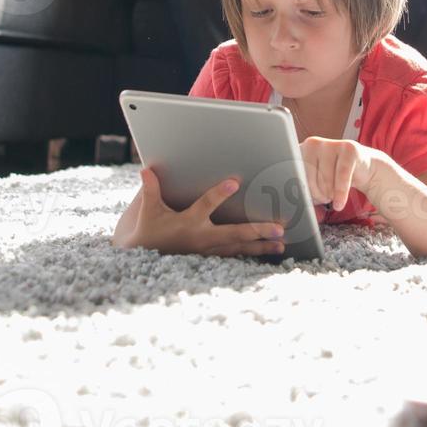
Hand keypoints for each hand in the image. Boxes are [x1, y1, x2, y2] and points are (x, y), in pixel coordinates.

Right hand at [113, 167, 285, 256]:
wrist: (145, 257)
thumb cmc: (149, 229)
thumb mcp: (149, 209)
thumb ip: (150, 190)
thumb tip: (146, 169)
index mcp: (187, 223)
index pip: (205, 206)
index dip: (219, 194)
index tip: (235, 182)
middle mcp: (202, 238)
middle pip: (233, 233)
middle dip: (256, 230)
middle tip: (278, 227)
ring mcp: (209, 250)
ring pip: (239, 247)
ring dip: (261, 246)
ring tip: (281, 242)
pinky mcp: (212, 256)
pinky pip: (236, 254)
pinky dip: (254, 253)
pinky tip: (271, 252)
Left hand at [298, 138, 381, 211]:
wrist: (363, 168)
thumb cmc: (334, 177)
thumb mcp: (315, 181)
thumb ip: (302, 188)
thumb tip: (292, 203)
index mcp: (300, 150)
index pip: (292, 174)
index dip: (298, 190)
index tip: (302, 201)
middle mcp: (313, 143)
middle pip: (308, 178)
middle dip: (316, 194)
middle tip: (323, 198)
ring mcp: (331, 143)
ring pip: (325, 179)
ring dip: (329, 194)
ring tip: (332, 195)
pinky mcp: (349, 148)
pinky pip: (341, 176)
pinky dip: (340, 194)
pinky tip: (339, 204)